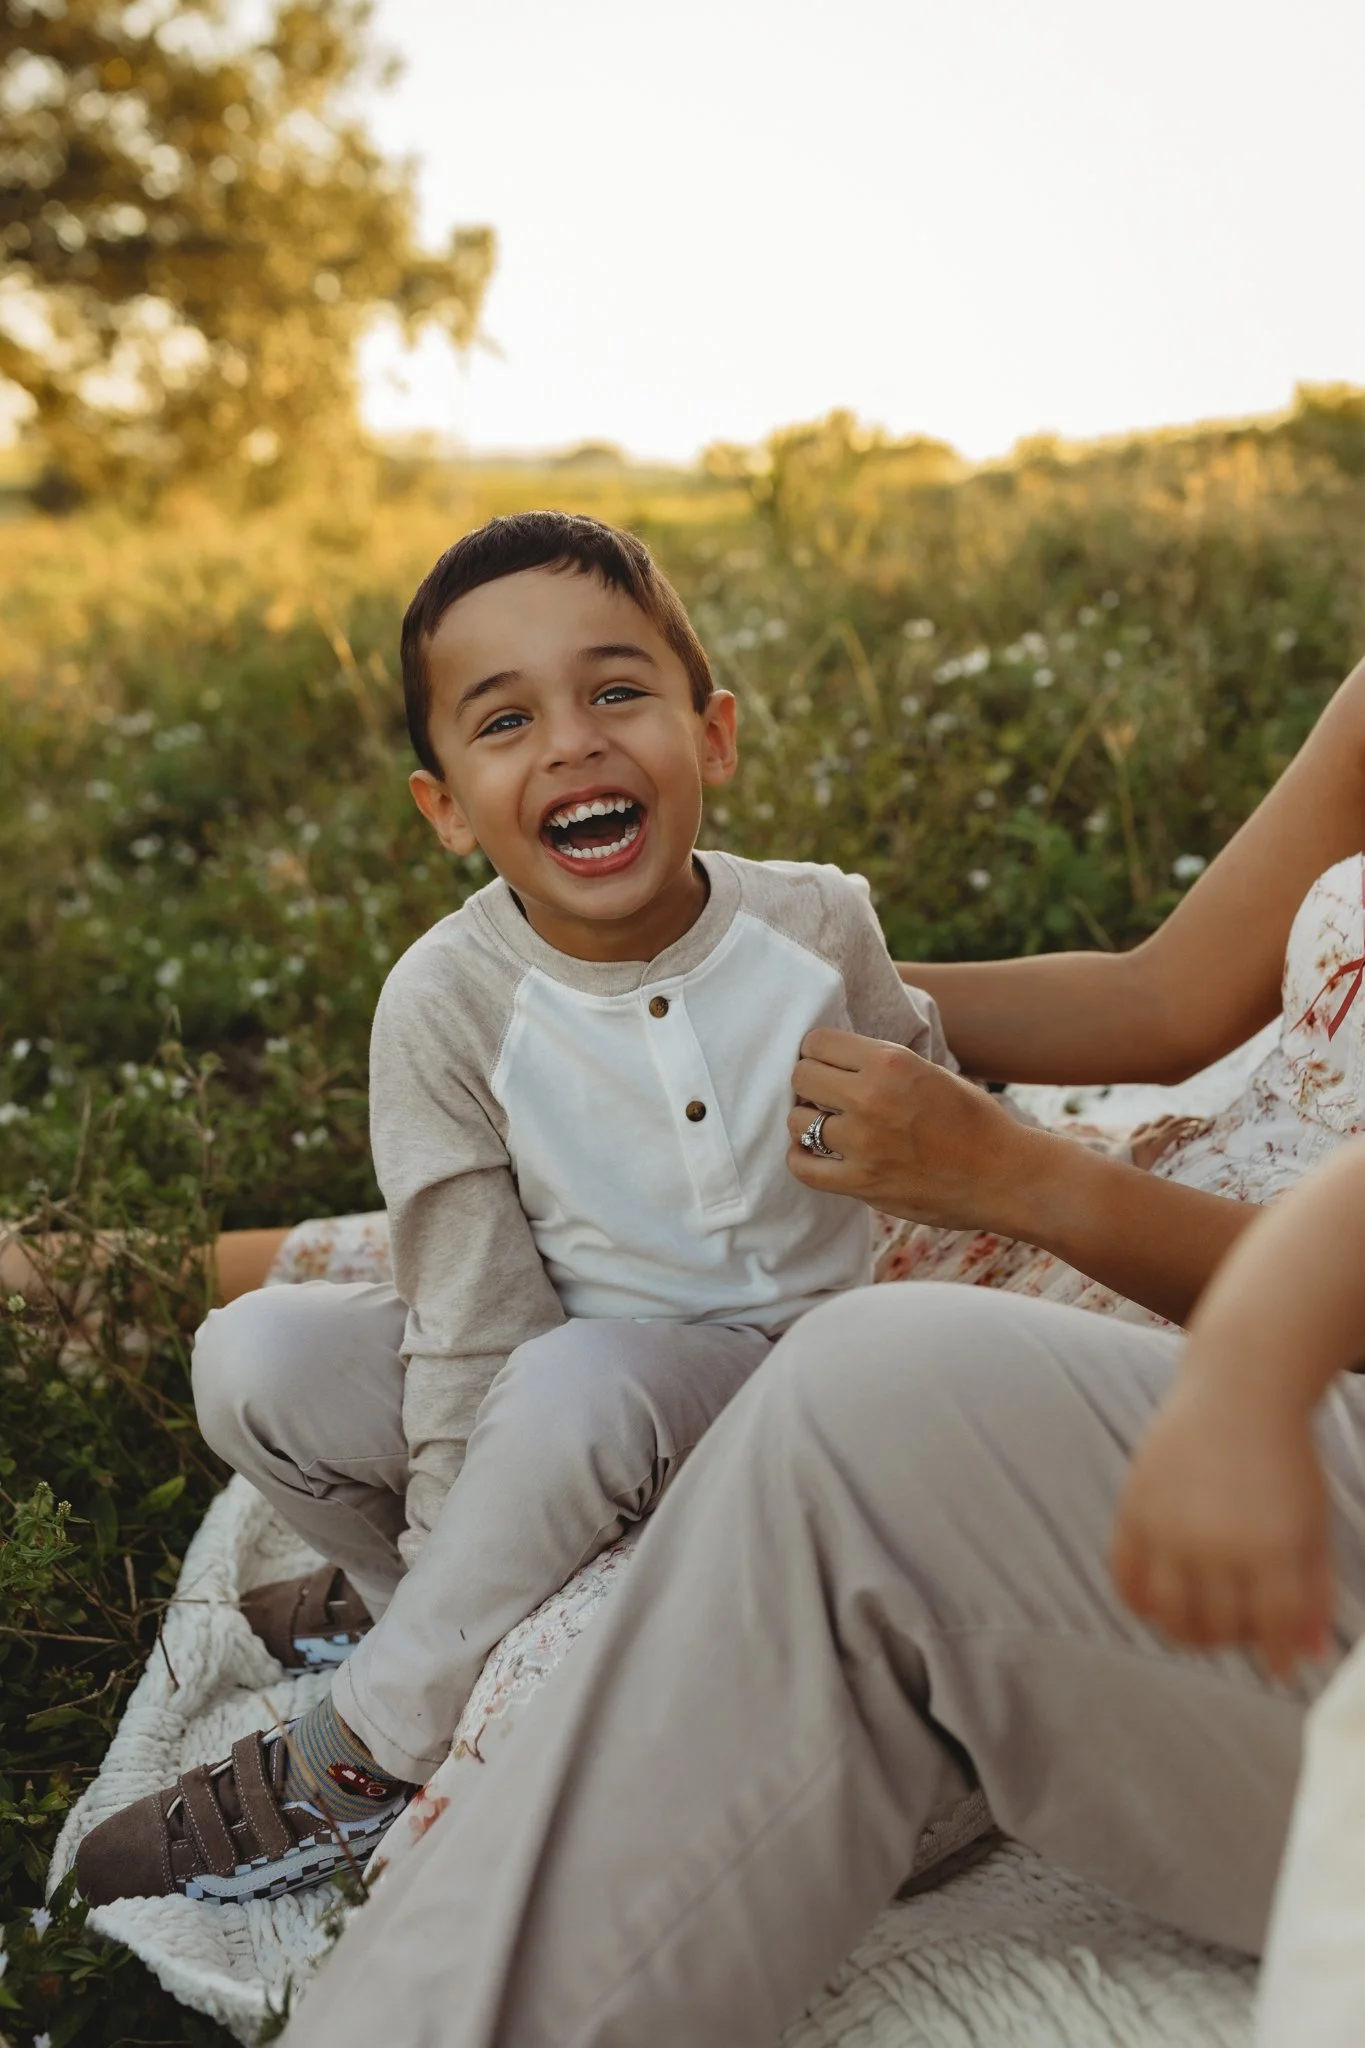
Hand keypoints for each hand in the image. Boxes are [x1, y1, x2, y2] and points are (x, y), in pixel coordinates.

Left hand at [786, 1027, 1044, 1233]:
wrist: (1005, 1176)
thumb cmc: (973, 1121)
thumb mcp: (928, 1071)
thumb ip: (881, 1063)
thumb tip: (833, 1059)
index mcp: (890, 1062)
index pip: (817, 1042)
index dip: (819, 1052)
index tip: (828, 1064)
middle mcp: (871, 1098)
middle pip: (801, 1077)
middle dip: (810, 1083)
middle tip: (827, 1095)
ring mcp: (863, 1143)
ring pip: (797, 1121)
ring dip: (808, 1121)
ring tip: (829, 1125)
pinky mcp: (861, 1182)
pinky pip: (802, 1166)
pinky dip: (803, 1158)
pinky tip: (818, 1154)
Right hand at [1110, 1375, 1332, 1675]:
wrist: (1240, 1388)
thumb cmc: (1285, 1458)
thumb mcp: (1313, 1525)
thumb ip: (1314, 1592)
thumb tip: (1311, 1654)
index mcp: (1271, 1546)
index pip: (1271, 1630)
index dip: (1276, 1658)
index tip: (1277, 1666)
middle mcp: (1215, 1540)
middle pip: (1217, 1627)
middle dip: (1232, 1642)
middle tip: (1237, 1633)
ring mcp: (1169, 1525)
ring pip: (1168, 1614)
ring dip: (1185, 1632)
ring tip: (1198, 1625)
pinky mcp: (1134, 1508)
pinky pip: (1125, 1577)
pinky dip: (1137, 1602)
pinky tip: (1157, 1604)